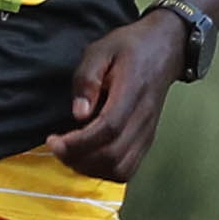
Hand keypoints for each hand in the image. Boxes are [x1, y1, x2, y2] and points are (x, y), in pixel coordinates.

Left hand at [46, 9, 191, 182]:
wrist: (164, 48)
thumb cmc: (130, 47)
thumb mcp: (101, 50)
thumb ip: (87, 78)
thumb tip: (79, 113)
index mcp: (132, 92)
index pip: (108, 128)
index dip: (78, 142)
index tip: (54, 141)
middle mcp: (144, 117)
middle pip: (113, 155)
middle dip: (78, 158)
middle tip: (56, 147)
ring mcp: (148, 132)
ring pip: (121, 169)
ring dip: (91, 169)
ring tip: (70, 154)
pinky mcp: (147, 140)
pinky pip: (128, 169)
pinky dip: (104, 172)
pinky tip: (88, 158)